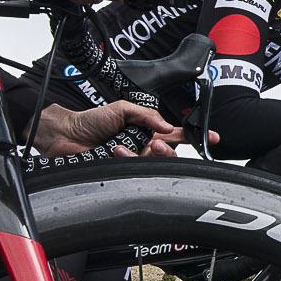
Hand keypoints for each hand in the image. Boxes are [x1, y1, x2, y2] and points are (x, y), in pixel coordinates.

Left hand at [32, 101, 181, 156]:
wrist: (68, 134)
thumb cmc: (91, 120)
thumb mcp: (121, 108)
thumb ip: (146, 115)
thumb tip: (165, 126)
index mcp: (147, 130)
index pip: (176, 134)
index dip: (196, 137)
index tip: (212, 137)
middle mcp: (143, 146)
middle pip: (170, 153)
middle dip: (169, 149)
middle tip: (158, 142)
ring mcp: (133, 160)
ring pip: (155, 163)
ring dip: (149, 154)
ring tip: (138, 145)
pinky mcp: (122, 171)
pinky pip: (136, 170)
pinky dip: (129, 159)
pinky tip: (118, 151)